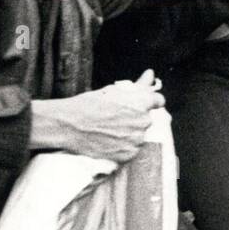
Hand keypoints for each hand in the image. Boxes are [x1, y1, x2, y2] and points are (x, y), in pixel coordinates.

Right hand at [37, 70, 165, 164]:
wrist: (70, 125)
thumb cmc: (89, 104)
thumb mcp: (113, 91)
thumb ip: (137, 85)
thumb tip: (150, 74)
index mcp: (142, 102)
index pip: (158, 101)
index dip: (149, 101)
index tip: (140, 104)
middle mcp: (143, 121)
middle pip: (147, 119)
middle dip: (136, 118)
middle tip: (116, 118)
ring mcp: (136, 140)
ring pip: (139, 135)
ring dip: (130, 133)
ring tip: (110, 130)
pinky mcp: (128, 155)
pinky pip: (132, 150)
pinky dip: (123, 147)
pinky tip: (109, 141)